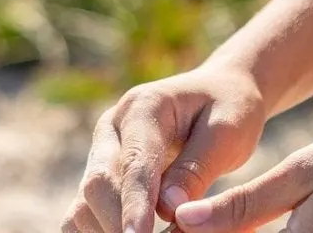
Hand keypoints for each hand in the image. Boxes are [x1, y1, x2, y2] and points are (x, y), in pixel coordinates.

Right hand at [62, 62, 267, 232]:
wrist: (219, 93)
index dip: (135, 206)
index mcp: (144, 106)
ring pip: (84, 206)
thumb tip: (168, 210)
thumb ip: (195, 169)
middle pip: (98, 185)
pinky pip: (84, 215)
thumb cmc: (228, 108)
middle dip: (118, 225)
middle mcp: (112, 128)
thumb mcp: (226, 131)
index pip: (134, 163)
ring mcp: (101, 153)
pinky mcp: (100, 178)